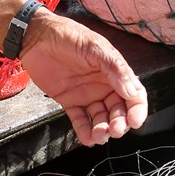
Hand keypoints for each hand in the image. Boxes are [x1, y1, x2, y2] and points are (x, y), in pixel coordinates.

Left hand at [20, 9, 147, 144]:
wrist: (36, 37)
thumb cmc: (68, 36)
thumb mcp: (94, 47)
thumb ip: (114, 68)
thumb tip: (130, 91)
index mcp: (115, 71)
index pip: (134, 94)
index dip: (137, 109)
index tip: (134, 121)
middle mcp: (104, 85)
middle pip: (119, 110)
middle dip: (119, 123)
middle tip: (115, 130)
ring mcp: (87, 94)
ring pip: (101, 118)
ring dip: (103, 130)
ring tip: (99, 136)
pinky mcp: (70, 101)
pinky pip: (80, 120)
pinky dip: (85, 131)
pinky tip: (88, 139)